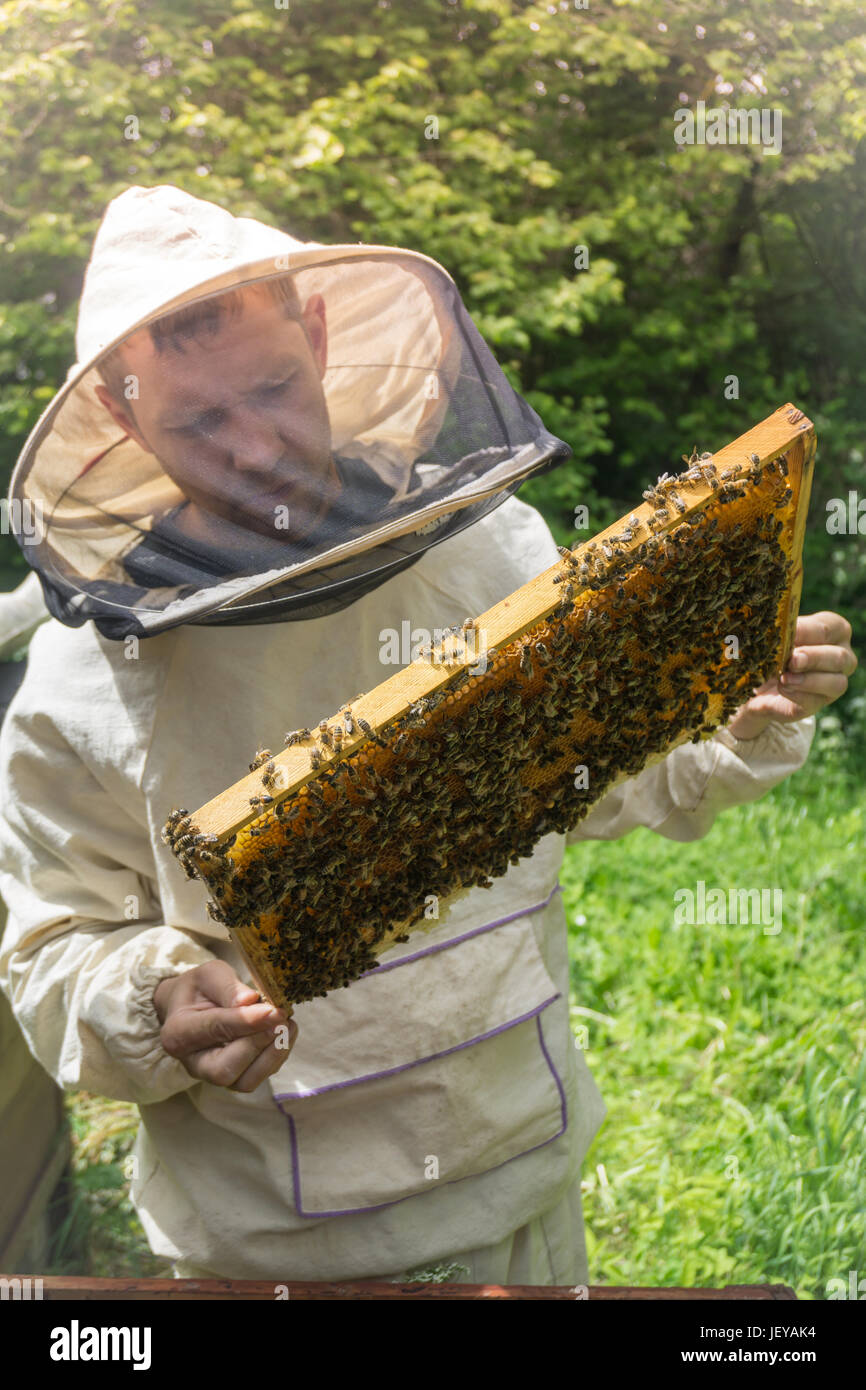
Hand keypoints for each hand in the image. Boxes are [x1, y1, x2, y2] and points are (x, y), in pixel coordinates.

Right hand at [153, 960, 296, 1092]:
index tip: (274, 1011)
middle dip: (257, 1045)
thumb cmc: (199, 989)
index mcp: (178, 1032)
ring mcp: (212, 1075)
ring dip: (273, 1055)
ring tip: (288, 1025)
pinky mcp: (233, 1078)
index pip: (214, 1030)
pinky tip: (285, 1033)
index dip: (247, 1021)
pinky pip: (257, 1078)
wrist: (191, 1007)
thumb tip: (250, 1001)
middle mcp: (192, 1061)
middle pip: (225, 1069)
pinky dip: (276, 1057)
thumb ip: (227, 986)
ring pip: (244, 1082)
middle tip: (282, 1019)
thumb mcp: (209, 975)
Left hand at [725, 610, 856, 739]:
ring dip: (808, 680)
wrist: (756, 681)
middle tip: (793, 659)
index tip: (789, 633)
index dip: (809, 630)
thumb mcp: (775, 636)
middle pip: (839, 657)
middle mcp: (842, 657)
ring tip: (785, 678)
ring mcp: (833, 683)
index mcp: (834, 631)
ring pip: (836, 683)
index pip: (831, 627)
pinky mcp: (817, 703)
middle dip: (814, 658)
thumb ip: (781, 632)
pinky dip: (797, 695)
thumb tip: (776, 630)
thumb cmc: (773, 648)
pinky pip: (814, 701)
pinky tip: (782, 688)